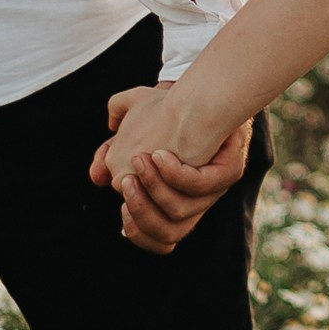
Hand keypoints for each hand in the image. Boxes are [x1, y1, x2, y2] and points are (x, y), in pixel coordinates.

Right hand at [88, 87, 251, 254]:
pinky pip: (201, 185)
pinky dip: (178, 174)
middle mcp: (197, 201)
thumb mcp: (130, 128)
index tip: (122, 207)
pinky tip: (160, 154)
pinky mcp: (230, 170)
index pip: (155, 237)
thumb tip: (98, 177)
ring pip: (182, 212)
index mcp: (174, 201)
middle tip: (127, 181)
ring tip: (141, 159)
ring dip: (156, 189)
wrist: (206, 92)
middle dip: (142, 210)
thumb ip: (109, 151)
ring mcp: (215, 188)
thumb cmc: (166, 113)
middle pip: (166, 232)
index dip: (136, 230)